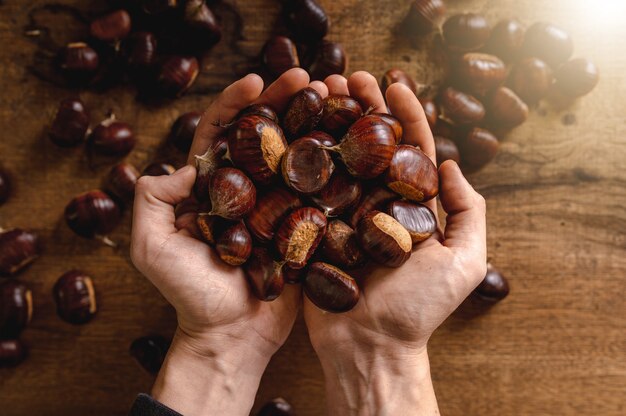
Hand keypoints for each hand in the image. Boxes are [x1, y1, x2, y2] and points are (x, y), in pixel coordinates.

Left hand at [130, 69, 312, 415]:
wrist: (231, 337)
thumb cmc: (189, 296)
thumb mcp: (151, 248)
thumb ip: (152, 201)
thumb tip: (186, 166)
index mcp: (210, 187)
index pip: (221, 133)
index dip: (237, 104)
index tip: (257, 82)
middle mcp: (246, 189)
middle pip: (265, 135)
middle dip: (285, 102)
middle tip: (311, 77)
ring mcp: (277, 206)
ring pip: (296, 156)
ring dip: (315, 123)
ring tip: (339, 96)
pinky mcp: (304, 225)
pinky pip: (320, 191)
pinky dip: (336, 166)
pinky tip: (354, 142)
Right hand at [303, 72, 486, 414]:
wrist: (369, 346)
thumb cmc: (419, 309)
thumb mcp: (465, 261)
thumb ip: (466, 211)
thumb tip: (451, 165)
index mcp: (414, 206)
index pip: (413, 149)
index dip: (406, 114)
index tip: (394, 83)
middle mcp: (380, 203)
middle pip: (372, 145)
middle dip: (363, 108)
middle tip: (348, 77)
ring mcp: (346, 214)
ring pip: (339, 159)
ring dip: (332, 122)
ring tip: (320, 91)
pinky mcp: (317, 228)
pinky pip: (310, 189)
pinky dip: (304, 159)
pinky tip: (295, 130)